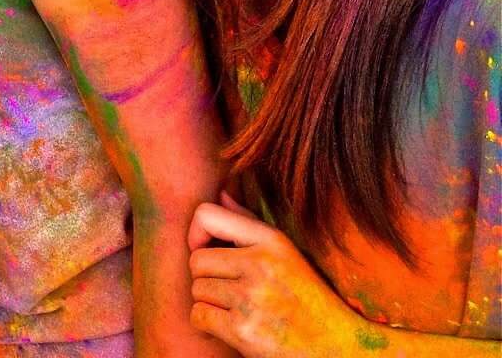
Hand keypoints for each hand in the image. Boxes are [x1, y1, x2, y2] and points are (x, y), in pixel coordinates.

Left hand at [187, 194, 367, 356]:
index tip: (207, 251)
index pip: (206, 215)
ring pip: (197, 290)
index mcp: (272, 241)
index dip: (196, 234)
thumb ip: (249, 224)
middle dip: (207, 279)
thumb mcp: (287, 254)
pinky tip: (234, 328)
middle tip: (231, 293)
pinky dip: (209, 325)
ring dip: (211, 304)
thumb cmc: (307, 300)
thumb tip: (221, 192)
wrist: (339, 348)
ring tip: (240, 310)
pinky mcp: (243, 330)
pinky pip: (199, 316)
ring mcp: (251, 298)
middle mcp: (262, 264)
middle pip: (196, 261)